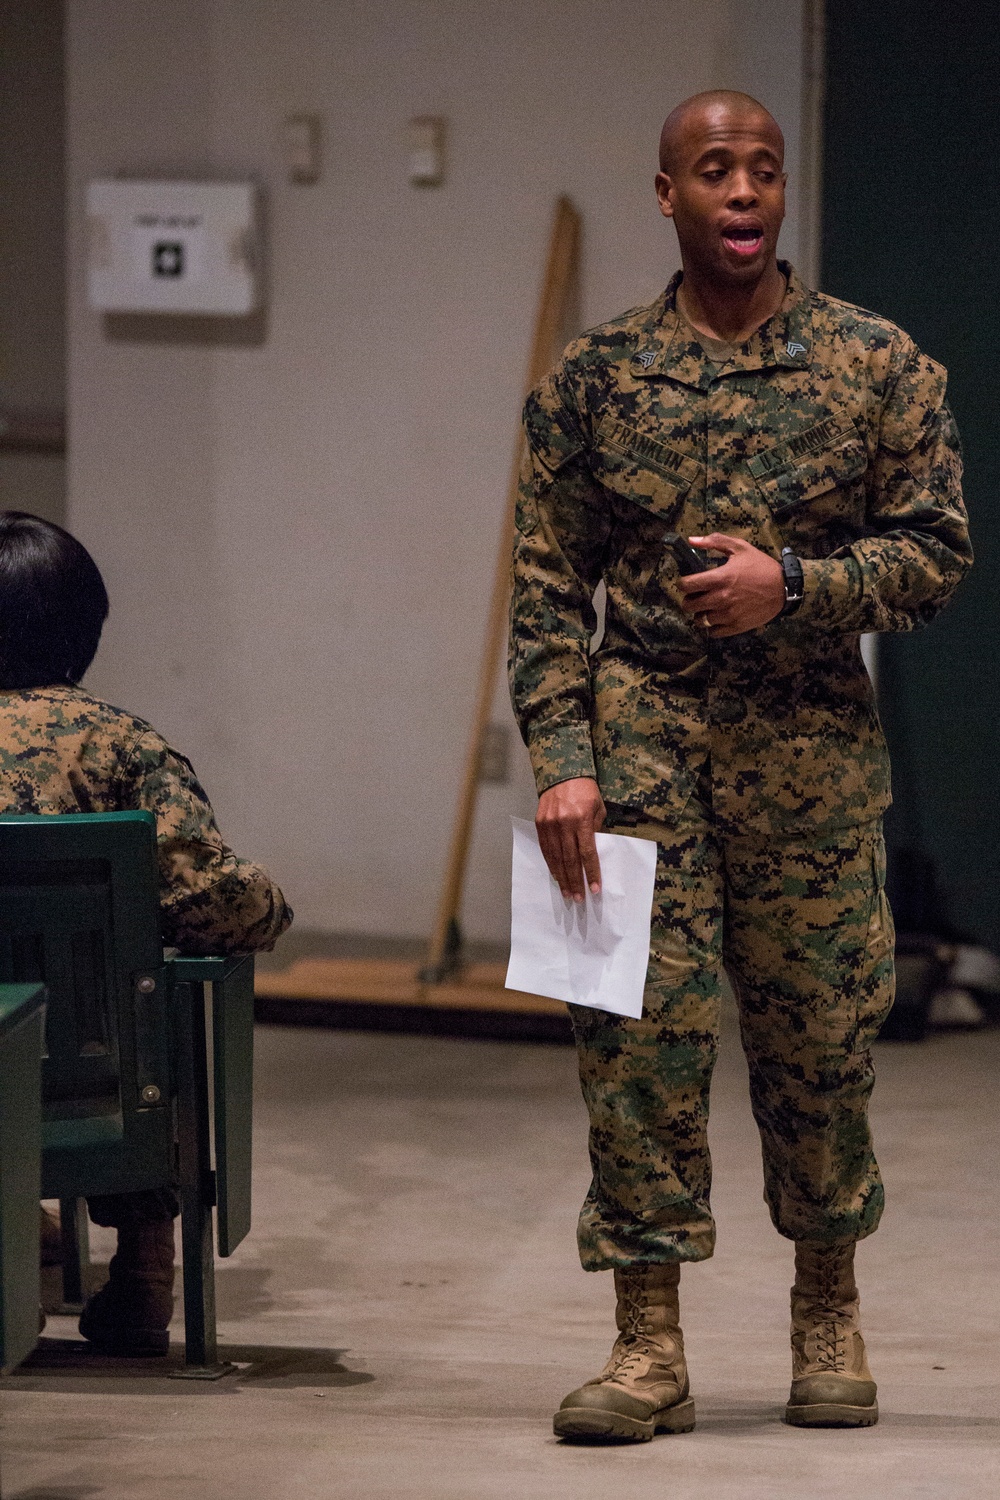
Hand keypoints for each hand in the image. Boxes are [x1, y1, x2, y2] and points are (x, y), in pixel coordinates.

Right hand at [535, 777, 605, 901]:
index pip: (587, 852)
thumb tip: (593, 854)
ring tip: (567, 893)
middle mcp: (564, 823)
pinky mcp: (540, 824)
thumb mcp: (598, 808)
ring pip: (555, 857)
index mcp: (582, 819)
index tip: (594, 889)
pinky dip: (551, 864)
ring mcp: (550, 824)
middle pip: (570, 859)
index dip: (591, 872)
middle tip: (578, 899)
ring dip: (562, 877)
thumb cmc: (586, 791)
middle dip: (575, 881)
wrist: (562, 772)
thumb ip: (596, 830)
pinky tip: (556, 876)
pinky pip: (545, 849)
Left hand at [678, 534, 783, 636]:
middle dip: (689, 600)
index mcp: (720, 578)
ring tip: (707, 608)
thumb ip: (715, 542)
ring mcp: (728, 614)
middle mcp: (721, 598)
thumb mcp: (740, 548)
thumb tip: (691, 540)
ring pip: (700, 620)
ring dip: (700, 614)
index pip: (687, 585)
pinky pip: (713, 632)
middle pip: (689, 606)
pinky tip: (718, 618)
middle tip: (695, 596)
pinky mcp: (736, 626)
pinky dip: (712, 627)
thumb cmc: (761, 566)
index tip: (686, 582)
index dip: (682, 583)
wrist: (784, 588)